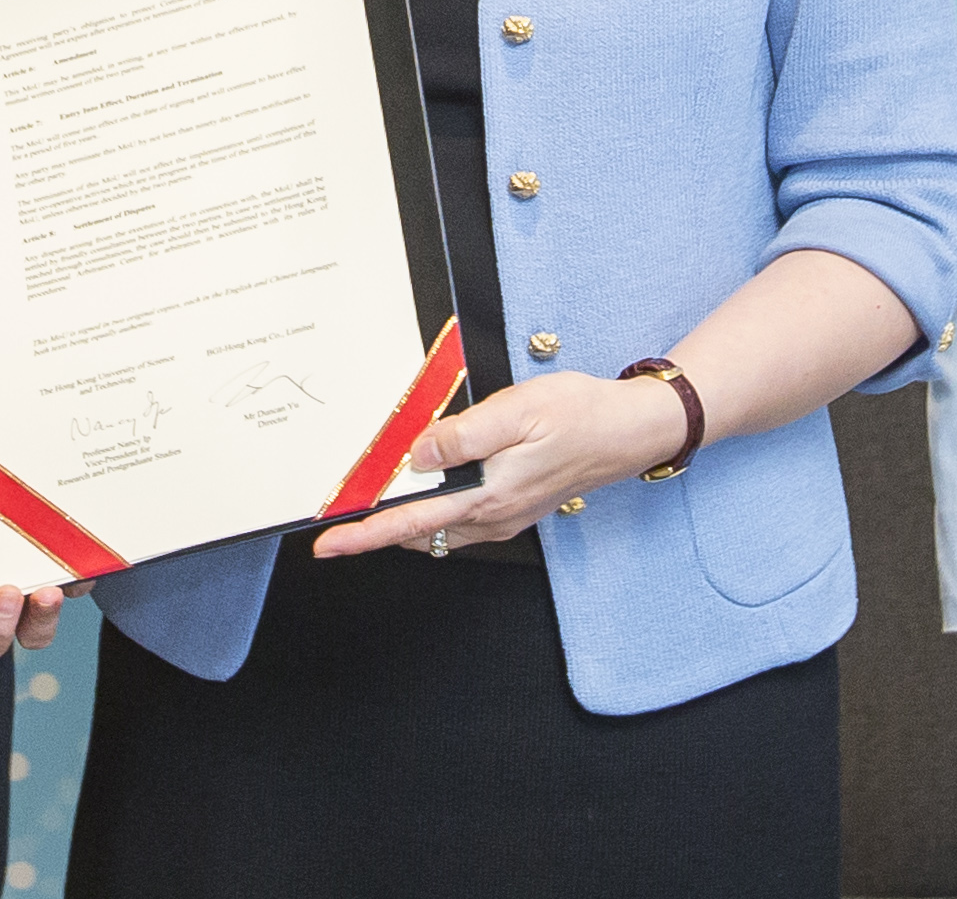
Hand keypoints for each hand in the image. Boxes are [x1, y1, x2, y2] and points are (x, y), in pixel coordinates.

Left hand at [307, 366, 695, 559]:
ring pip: (437, 526)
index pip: (411, 523)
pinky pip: (459, 517)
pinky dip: (432, 507)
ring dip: (404, 516)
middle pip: (417, 530)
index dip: (365, 536)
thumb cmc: (578, 414)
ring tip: (373, 494)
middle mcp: (492, 517)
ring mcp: (503, 517)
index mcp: (487, 496)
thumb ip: (462, 436)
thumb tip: (416, 456)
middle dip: (375, 526)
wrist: (629, 431)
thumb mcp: (516, 411)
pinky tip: (425, 484)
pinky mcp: (512, 507)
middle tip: (338, 515)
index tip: (327, 545)